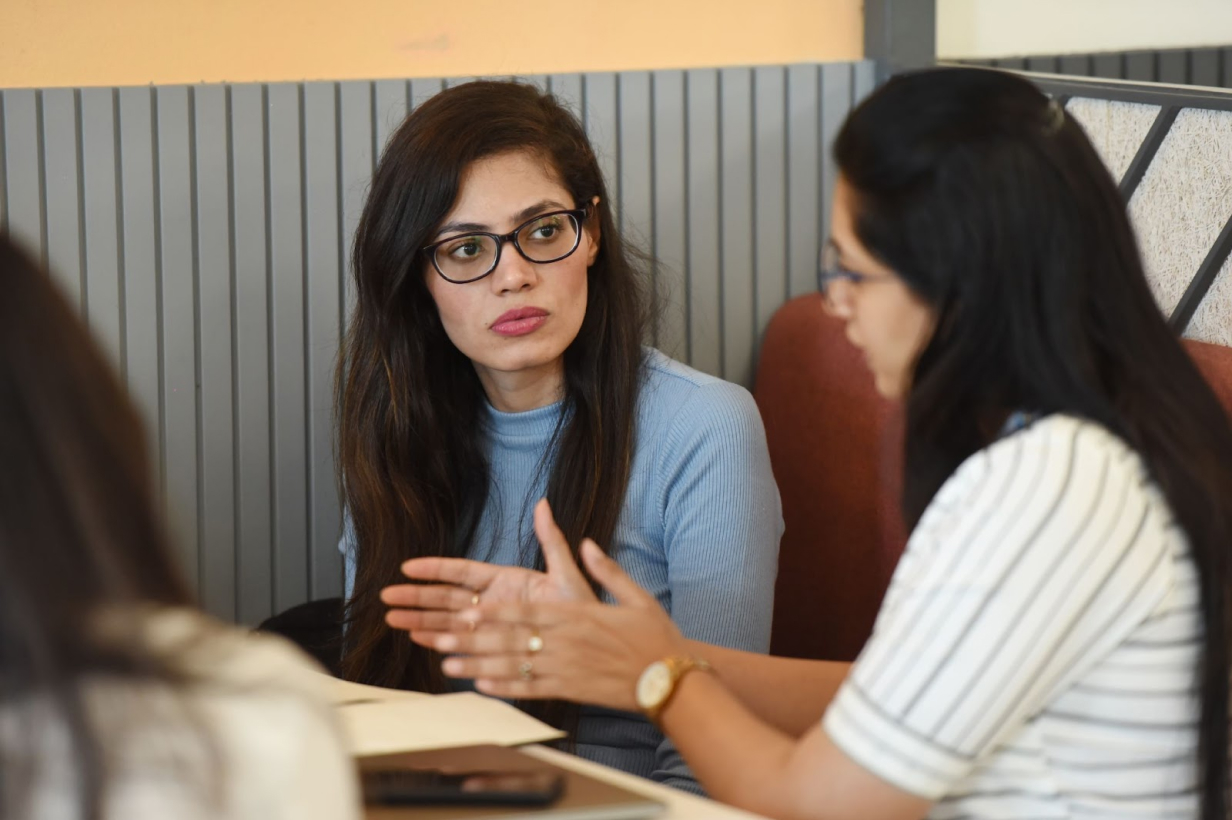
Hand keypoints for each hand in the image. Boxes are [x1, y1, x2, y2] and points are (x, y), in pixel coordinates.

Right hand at [382, 499, 597, 634]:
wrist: (594, 645)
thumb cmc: (581, 609)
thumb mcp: (566, 573)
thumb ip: (551, 539)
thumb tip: (544, 503)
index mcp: (505, 580)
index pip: (461, 572)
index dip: (434, 569)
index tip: (408, 567)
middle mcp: (493, 602)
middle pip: (446, 598)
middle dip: (416, 598)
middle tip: (387, 598)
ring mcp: (491, 626)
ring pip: (448, 622)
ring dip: (420, 621)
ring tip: (393, 621)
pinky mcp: (494, 648)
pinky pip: (463, 645)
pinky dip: (440, 642)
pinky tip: (419, 640)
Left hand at [410, 539, 690, 711]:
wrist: (671, 680)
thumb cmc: (655, 637)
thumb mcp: (636, 595)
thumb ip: (606, 569)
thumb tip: (587, 542)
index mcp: (578, 616)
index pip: (527, 611)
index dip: (494, 611)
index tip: (468, 609)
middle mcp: (566, 642)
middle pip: (510, 638)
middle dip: (472, 638)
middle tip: (440, 637)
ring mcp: (565, 669)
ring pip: (513, 666)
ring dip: (477, 665)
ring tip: (448, 664)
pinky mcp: (570, 691)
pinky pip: (531, 690)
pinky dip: (505, 689)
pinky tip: (482, 687)